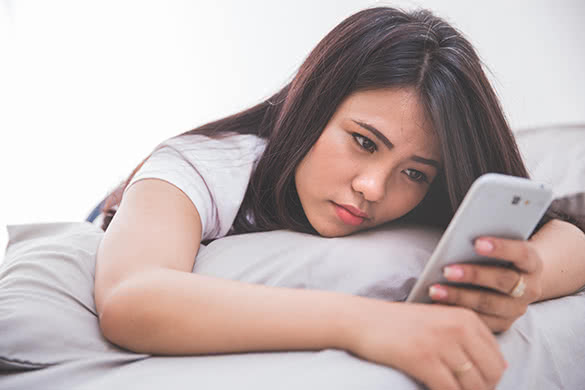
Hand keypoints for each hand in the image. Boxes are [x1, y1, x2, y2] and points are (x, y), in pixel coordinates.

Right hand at [348, 300, 506, 389]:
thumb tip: (498, 369)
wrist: (363, 320)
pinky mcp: (423, 358)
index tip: (472, 386)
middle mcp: (458, 327)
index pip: (497, 359)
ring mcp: (441, 342)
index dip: (489, 380)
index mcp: (466, 317)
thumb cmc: (400, 325)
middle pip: (491, 374)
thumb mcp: (439, 321)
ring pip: (473, 385)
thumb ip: (467, 338)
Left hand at [428, 237, 543, 332]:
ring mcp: (517, 309)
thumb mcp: (497, 247)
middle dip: (473, 275)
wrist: (514, 280)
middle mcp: (530, 288)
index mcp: (532, 263)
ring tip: (434, 290)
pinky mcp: (503, 323)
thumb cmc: (496, 257)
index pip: (521, 253)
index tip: (477, 242)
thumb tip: (458, 239)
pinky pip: (480, 321)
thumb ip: (484, 244)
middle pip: (504, 281)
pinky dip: (458, 312)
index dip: (501, 248)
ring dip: (459, 297)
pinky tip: (437, 305)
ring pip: (489, 304)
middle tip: (446, 270)